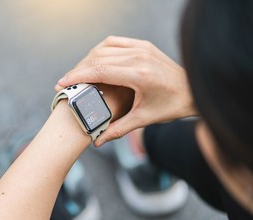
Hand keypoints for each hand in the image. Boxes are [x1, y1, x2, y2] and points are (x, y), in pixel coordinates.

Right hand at [56, 36, 196, 145]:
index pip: (100, 72)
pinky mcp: (143, 45)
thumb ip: (118, 129)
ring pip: (104, 49)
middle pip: (98, 59)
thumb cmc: (171, 106)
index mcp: (140, 75)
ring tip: (77, 74)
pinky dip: (100, 50)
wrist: (194, 91)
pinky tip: (93, 61)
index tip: (61, 83)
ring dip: (87, 60)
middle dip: (78, 70)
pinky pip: (115, 43)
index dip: (78, 77)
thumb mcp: (144, 119)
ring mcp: (142, 48)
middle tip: (65, 82)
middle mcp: (140, 56)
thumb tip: (97, 141)